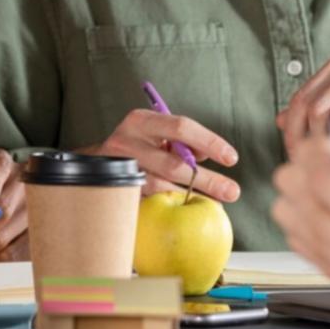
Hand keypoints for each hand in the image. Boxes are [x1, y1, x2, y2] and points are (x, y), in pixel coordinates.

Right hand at [84, 109, 239, 202]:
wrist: (97, 163)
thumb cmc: (136, 145)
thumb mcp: (156, 134)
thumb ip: (180, 142)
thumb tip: (204, 157)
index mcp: (140, 120)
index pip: (181, 126)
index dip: (209, 142)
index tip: (231, 158)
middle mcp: (127, 141)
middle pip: (174, 163)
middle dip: (207, 179)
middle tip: (232, 192)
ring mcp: (120, 168)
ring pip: (161, 186)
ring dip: (191, 196)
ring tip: (215, 204)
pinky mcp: (117, 189)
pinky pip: (150, 200)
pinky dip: (172, 204)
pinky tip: (187, 207)